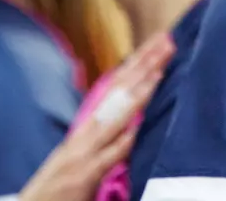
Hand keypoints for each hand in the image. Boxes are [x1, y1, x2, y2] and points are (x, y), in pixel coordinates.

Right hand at [19, 31, 175, 200]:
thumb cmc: (58, 190)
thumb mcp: (81, 157)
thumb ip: (104, 140)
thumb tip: (131, 125)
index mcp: (86, 128)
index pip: (116, 87)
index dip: (137, 63)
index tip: (157, 43)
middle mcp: (85, 134)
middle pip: (118, 91)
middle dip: (144, 65)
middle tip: (167, 40)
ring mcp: (84, 153)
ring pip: (115, 116)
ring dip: (139, 92)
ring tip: (161, 69)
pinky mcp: (84, 176)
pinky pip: (109, 155)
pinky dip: (125, 139)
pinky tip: (141, 124)